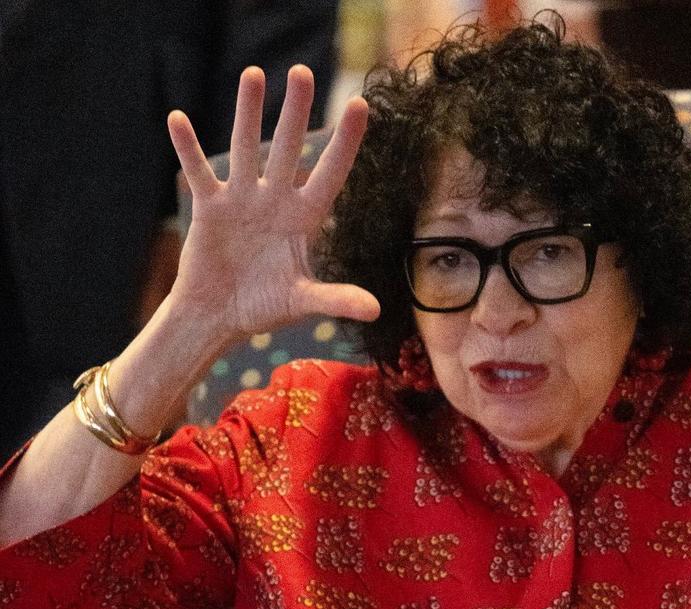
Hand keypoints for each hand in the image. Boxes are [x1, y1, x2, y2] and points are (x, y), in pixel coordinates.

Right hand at [167, 64, 379, 344]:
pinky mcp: (211, 207)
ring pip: (246, 148)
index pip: (329, 174)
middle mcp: (274, 200)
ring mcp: (241, 199)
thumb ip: (336, 300)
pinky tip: (178, 119)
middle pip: (288, 148)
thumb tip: (375, 310)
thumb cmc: (263, 307)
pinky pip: (199, 172)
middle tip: (302, 72)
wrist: (219, 316)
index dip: (345, 143)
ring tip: (253, 74)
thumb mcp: (302, 301)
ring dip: (248, 112)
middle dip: (295, 111)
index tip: (359, 104)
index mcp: (302, 218)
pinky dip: (188, 148)